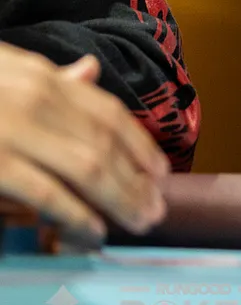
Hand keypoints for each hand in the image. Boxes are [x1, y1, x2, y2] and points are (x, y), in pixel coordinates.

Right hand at [0, 45, 169, 239]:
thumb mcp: (3, 73)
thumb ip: (47, 80)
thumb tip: (88, 73)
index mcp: (40, 76)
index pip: (107, 113)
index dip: (140, 145)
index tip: (161, 172)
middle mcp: (35, 99)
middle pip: (105, 145)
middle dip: (136, 181)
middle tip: (156, 210)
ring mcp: (14, 132)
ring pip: (88, 169)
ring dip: (119, 199)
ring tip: (136, 222)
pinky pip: (47, 193)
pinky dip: (75, 214)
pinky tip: (92, 232)